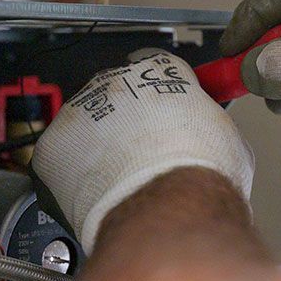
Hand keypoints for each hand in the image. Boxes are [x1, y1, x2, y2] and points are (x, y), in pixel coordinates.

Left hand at [32, 50, 253, 251]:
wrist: (168, 211)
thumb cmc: (201, 178)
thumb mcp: (229, 140)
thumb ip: (209, 125)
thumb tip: (211, 134)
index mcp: (160, 70)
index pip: (156, 69)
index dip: (163, 98)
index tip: (166, 113)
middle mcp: (115, 81)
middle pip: (118, 98)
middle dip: (127, 126)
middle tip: (144, 158)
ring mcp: (79, 112)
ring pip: (85, 129)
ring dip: (98, 152)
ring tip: (122, 184)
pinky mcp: (52, 149)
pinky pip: (58, 161)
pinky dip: (71, 179)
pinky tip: (95, 195)